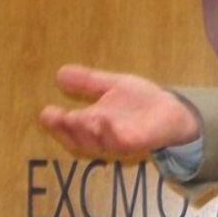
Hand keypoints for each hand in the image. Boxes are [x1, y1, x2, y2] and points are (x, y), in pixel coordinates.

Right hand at [38, 64, 200, 158]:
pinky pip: (121, 142)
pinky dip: (110, 133)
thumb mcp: (111, 86)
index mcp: (92, 123)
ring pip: (96, 143)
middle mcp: (102, 136)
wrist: (173, 110)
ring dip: (84, 131)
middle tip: (52, 117)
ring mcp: (119, 141)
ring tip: (76, 117)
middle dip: (64, 129)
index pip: (68, 127)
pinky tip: (103, 120)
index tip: (44, 112)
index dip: (55, 123)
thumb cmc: (140, 102)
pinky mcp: (137, 142)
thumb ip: (88, 82)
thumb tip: (59, 73)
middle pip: (77, 139)